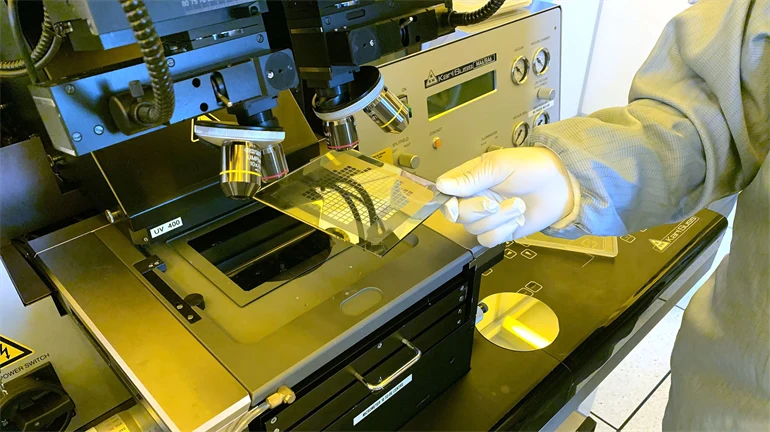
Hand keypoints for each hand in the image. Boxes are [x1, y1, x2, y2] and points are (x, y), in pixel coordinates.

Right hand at [436, 147, 574, 246]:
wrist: (561, 184)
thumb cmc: (532, 166)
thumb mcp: (499, 165)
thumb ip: (471, 177)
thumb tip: (443, 185)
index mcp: (469, 179)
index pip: (445, 194)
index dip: (447, 202)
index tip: (455, 204)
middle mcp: (474, 198)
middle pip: (457, 215)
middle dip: (477, 211)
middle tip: (495, 202)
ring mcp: (487, 216)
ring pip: (474, 229)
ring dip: (498, 219)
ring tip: (517, 205)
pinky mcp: (500, 231)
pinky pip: (489, 240)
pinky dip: (504, 231)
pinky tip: (517, 218)